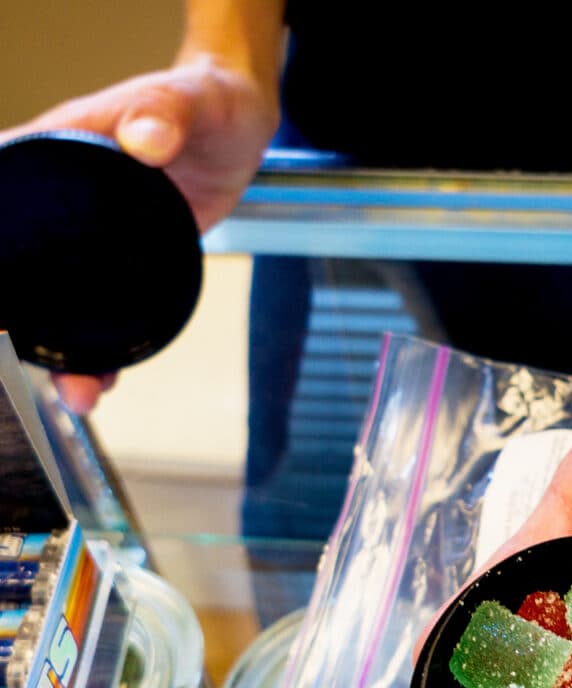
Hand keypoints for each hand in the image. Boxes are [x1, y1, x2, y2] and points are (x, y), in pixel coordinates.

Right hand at [1, 57, 278, 412]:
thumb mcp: (189, 101)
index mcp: (59, 145)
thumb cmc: (207, 100)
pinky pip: (106, 302)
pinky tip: (107, 376)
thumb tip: (143, 138)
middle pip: (26, 260)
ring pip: (64, 294)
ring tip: (79, 391)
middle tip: (26, 357)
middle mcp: (66, 193)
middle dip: (20, 315)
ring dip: (66, 349)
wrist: (237, 122)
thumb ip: (164, 114)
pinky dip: (106, 343)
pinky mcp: (125, 254)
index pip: (4, 190)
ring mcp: (94, 230)